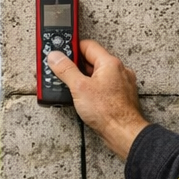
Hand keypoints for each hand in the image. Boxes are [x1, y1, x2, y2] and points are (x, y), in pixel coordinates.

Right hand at [47, 39, 148, 158]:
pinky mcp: (120, 97)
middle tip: (62, 72)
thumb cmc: (108, 111)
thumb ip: (66, 70)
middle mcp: (118, 71)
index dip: (72, 48)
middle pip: (92, 61)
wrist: (123, 132)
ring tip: (71, 87)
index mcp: (110, 63)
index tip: (60, 54)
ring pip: (98, 75)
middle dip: (75, 66)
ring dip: (83, 79)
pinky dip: (92, 90)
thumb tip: (55, 57)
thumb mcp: (79, 88)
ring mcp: (121, 84)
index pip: (87, 46)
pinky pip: (103, 87)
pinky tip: (84, 99)